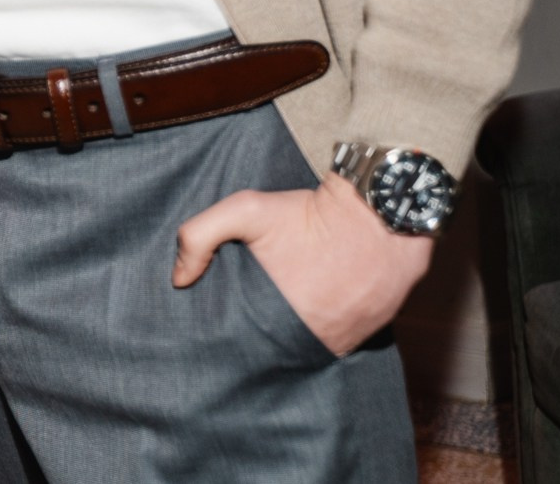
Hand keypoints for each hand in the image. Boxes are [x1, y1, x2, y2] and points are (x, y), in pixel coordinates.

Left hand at [173, 173, 434, 354]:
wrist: (380, 214)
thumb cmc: (310, 213)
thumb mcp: (244, 210)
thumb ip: (200, 237)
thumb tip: (179, 279)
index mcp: (280, 319)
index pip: (243, 344)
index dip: (230, 332)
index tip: (220, 318)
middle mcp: (315, 339)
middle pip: (274, 349)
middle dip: (258, 335)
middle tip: (247, 312)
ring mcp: (346, 339)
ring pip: (306, 346)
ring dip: (291, 335)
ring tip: (276, 312)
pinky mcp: (369, 332)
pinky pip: (336, 340)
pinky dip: (322, 329)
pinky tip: (309, 308)